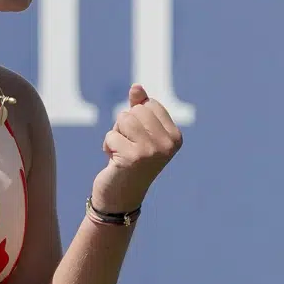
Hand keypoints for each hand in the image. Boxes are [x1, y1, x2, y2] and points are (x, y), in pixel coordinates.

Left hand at [91, 84, 183, 213]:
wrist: (121, 196)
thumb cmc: (130, 160)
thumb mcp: (138, 132)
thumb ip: (139, 108)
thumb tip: (136, 86)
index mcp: (175, 137)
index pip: (149, 104)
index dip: (136, 118)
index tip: (138, 140)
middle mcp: (168, 144)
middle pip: (136, 111)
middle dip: (124, 126)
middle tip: (128, 147)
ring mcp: (152, 151)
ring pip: (123, 119)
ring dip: (116, 135)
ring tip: (121, 152)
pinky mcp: (133, 158)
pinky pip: (111, 135)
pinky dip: (108, 146)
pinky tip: (115, 162)